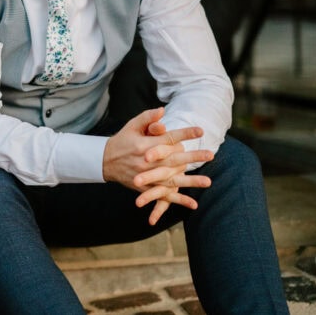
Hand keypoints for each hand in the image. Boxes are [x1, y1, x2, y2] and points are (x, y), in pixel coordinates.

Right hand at [103, 108, 213, 224]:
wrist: (104, 161)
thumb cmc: (122, 141)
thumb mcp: (131, 126)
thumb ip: (147, 118)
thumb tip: (162, 110)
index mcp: (144, 144)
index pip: (168, 138)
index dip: (184, 134)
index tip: (200, 131)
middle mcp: (147, 161)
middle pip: (174, 159)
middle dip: (193, 157)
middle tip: (210, 155)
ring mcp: (147, 176)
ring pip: (172, 179)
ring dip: (191, 181)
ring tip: (208, 181)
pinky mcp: (146, 188)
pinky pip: (164, 195)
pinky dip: (179, 200)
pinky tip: (193, 203)